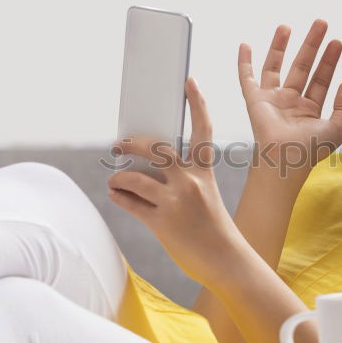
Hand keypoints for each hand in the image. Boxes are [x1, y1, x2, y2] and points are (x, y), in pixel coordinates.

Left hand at [106, 77, 248, 285]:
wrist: (227, 260)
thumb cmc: (214, 229)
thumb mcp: (206, 196)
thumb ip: (183, 180)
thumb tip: (145, 171)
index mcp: (203, 171)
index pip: (202, 129)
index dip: (197, 103)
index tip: (189, 81)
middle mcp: (190, 181)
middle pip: (155, 148)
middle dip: (132, 143)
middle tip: (120, 145)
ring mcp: (176, 201)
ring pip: (134, 178)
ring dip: (118, 179)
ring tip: (114, 182)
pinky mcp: (163, 222)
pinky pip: (130, 204)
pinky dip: (119, 198)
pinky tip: (116, 196)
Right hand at [239, 19, 341, 170]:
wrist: (286, 159)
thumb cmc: (310, 150)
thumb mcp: (338, 128)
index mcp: (309, 110)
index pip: (321, 79)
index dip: (329, 61)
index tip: (337, 42)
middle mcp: (290, 102)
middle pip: (302, 67)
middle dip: (311, 45)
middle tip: (321, 24)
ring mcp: (272, 100)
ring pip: (276, 67)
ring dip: (280, 46)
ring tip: (287, 26)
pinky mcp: (254, 100)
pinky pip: (246, 78)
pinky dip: (244, 62)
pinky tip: (245, 46)